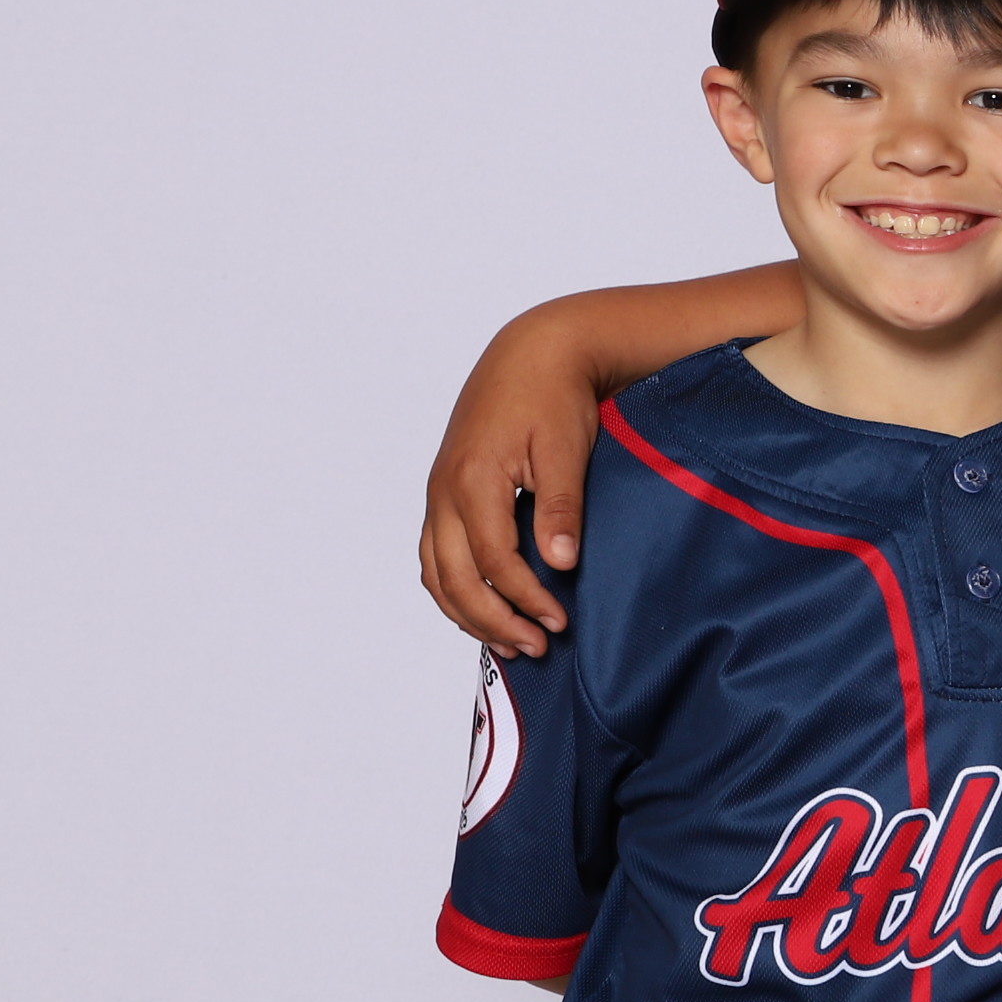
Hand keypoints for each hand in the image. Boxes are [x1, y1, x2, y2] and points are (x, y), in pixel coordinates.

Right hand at [420, 311, 600, 654]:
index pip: (494, 561)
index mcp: (473, 480)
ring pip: (437, 572)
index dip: (526, 598)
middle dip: (494, 620)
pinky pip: (436, 555)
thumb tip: (561, 563)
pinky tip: (484, 608)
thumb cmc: (553, 396)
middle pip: (455, 577)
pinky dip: (455, 588)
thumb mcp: (565, 449)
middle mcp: (445, 491)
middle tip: (537, 647)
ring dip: (469, 613)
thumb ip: (561, 507)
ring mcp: (439, 494)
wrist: (532, 353)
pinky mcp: (446, 493)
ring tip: (512, 641)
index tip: (560, 622)